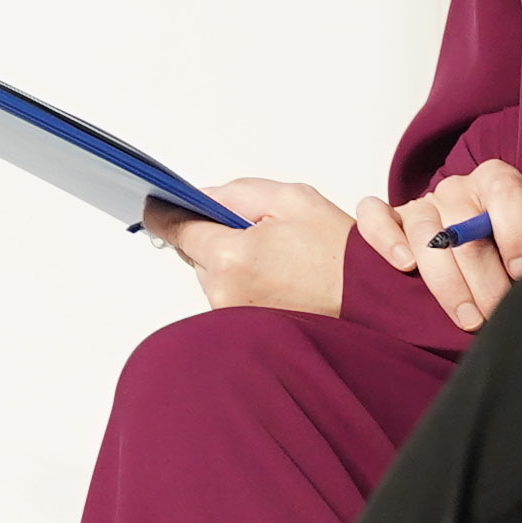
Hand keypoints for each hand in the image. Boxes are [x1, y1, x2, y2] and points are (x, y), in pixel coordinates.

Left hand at [147, 177, 366, 316]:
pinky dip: (242, 279)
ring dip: (230, 259)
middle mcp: (224, 291)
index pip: (178, 229)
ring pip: (212, 273)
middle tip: (257, 229)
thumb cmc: (337, 251)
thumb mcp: (290, 199)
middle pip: (195, 252)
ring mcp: (233, 314)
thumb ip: (236, 194)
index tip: (151, 202)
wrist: (370, 299)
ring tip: (275, 255)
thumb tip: (200, 196)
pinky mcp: (244, 328)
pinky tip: (276, 274)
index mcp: (232, 256)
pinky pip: (228, 293)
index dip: (165, 212)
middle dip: (214, 234)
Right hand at [357, 158, 521, 336]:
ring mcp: (421, 204)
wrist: (485, 260)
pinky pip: (375, 218)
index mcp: (495, 181)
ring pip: (424, 234)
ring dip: (446, 283)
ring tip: (467, 318)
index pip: (503, 190)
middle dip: (485, 278)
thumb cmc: (519, 250)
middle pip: (464, 228)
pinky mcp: (390, 222)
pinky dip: (386, 239)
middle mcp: (456, 189)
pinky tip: (404, 265)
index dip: (514, 231)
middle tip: (498, 313)